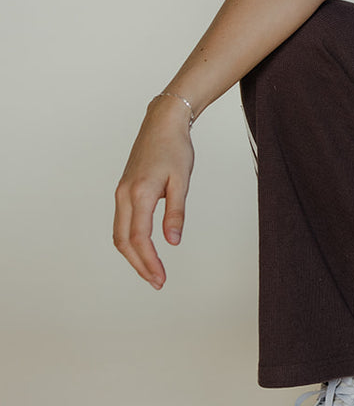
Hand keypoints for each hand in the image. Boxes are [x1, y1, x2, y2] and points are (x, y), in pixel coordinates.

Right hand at [113, 97, 194, 288]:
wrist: (162, 124)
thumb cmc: (175, 148)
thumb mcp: (181, 180)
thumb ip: (176, 212)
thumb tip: (173, 241)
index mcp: (140, 193)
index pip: (140, 238)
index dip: (149, 261)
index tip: (161, 278)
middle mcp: (124, 195)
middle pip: (124, 241)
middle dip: (139, 265)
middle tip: (157, 281)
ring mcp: (121, 193)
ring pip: (119, 234)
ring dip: (133, 256)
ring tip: (151, 271)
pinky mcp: (123, 191)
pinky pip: (122, 223)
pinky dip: (130, 241)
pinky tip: (143, 249)